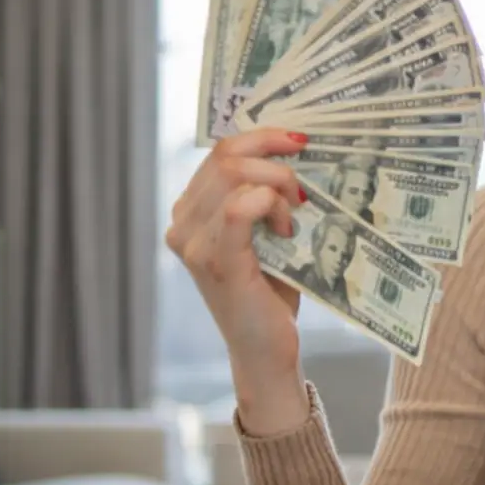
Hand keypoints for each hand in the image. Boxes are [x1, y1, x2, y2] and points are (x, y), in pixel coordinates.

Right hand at [165, 128, 309, 426]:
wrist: (268, 348)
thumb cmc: (271, 290)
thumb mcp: (265, 231)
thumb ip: (264, 193)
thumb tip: (296, 147)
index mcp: (190, 210)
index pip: (221, 150)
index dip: (263, 136)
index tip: (299, 140)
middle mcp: (182, 223)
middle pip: (227, 156)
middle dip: (276, 161)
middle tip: (302, 190)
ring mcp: (193, 243)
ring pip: (235, 175)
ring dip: (278, 186)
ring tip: (293, 217)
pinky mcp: (217, 262)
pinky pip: (240, 207)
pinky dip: (271, 205)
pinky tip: (285, 228)